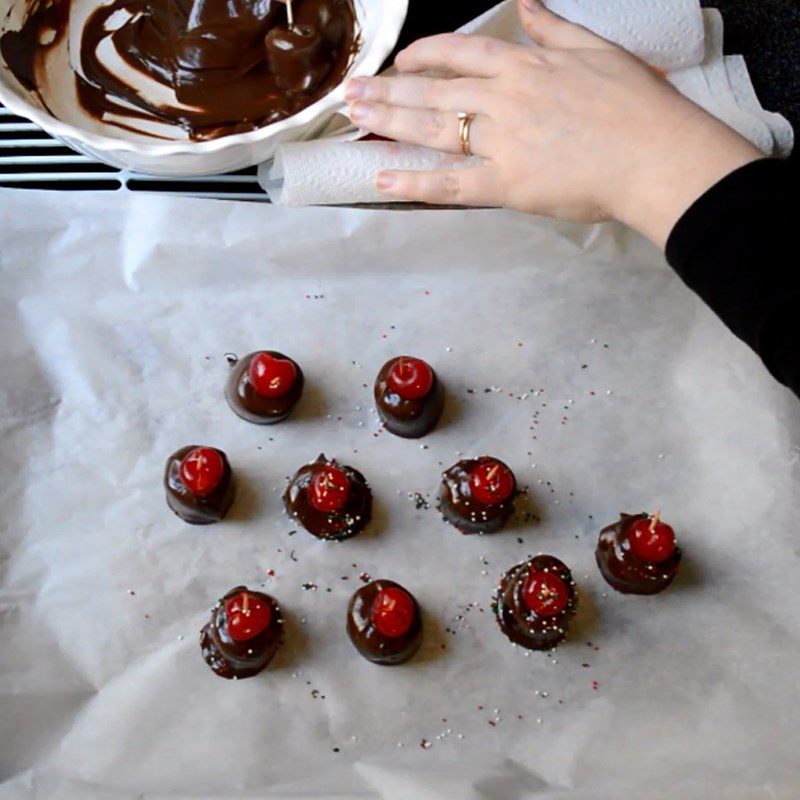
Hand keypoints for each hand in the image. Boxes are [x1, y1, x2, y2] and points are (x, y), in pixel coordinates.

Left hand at [345, 0, 761, 248]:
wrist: (656, 155)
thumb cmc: (637, 106)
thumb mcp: (598, 51)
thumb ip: (554, 29)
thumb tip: (525, 5)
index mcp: (525, 65)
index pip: (461, 52)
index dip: (424, 54)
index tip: (401, 60)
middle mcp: (504, 98)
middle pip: (434, 89)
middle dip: (388, 90)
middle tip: (353, 94)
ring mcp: (501, 141)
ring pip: (434, 128)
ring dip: (389, 123)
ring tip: (356, 120)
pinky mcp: (506, 184)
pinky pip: (450, 184)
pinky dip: (414, 183)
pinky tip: (382, 179)